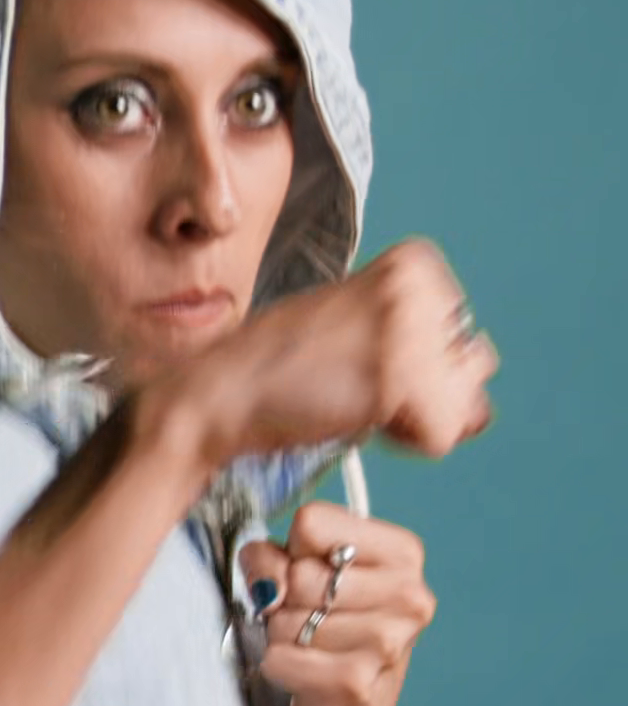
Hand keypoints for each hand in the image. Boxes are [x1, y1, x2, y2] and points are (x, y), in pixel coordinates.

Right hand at [152, 236, 498, 488]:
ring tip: (358, 397)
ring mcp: (411, 331)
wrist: (223, 391)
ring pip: (464, 405)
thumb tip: (483, 411)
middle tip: (356, 380)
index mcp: (415, 261)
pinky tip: (358, 416)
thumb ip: (426, 349)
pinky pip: (442, 437)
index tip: (362, 357)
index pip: (463, 335)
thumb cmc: (285, 366)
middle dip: (427, 390)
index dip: (419, 362)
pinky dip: (405, 444)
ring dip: (417, 418)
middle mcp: (420, 285)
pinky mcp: (401, 379)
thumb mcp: (363, 328)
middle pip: (473, 367)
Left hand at [239, 502, 435, 705]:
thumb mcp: (302, 575)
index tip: (307, 573)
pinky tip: (302, 673)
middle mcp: (409, 595)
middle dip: (285, 600)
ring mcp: (389, 642)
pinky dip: (277, 666)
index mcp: (403, 553)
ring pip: (287, 619)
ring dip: (282, 637)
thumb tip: (270, 587)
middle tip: (307, 621)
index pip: (312, 522)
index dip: (292, 551)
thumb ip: (273, 557)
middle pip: (299, 575)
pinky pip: (282, 658)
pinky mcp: (358, 684)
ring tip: (310, 648)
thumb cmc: (329, 631)